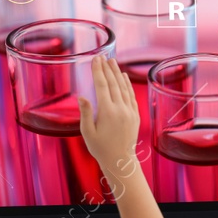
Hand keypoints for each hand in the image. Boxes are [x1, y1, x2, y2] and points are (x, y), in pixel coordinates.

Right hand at [78, 56, 140, 174]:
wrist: (120, 161)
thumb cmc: (100, 148)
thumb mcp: (87, 132)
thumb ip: (85, 113)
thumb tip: (82, 96)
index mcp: (107, 112)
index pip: (102, 86)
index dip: (98, 71)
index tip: (95, 59)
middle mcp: (121, 109)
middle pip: (114, 83)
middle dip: (107, 69)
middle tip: (103, 56)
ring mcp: (130, 112)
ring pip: (124, 88)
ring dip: (118, 74)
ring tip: (112, 62)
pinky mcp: (135, 115)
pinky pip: (131, 96)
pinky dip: (127, 85)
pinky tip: (124, 77)